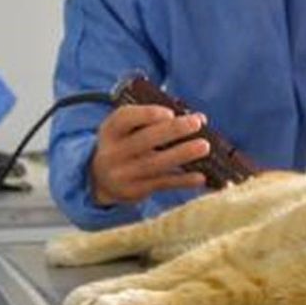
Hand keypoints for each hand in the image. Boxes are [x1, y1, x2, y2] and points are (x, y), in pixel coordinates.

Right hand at [90, 105, 209, 205]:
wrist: (100, 180)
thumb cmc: (125, 144)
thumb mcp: (126, 129)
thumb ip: (153, 120)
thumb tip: (197, 118)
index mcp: (111, 130)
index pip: (125, 119)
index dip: (147, 114)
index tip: (170, 112)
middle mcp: (114, 152)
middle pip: (144, 140)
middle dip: (172, 130)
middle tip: (196, 123)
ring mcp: (124, 174)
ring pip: (155, 164)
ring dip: (182, 154)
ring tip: (205, 146)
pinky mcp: (135, 191)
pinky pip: (162, 184)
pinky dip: (183, 180)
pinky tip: (201, 176)